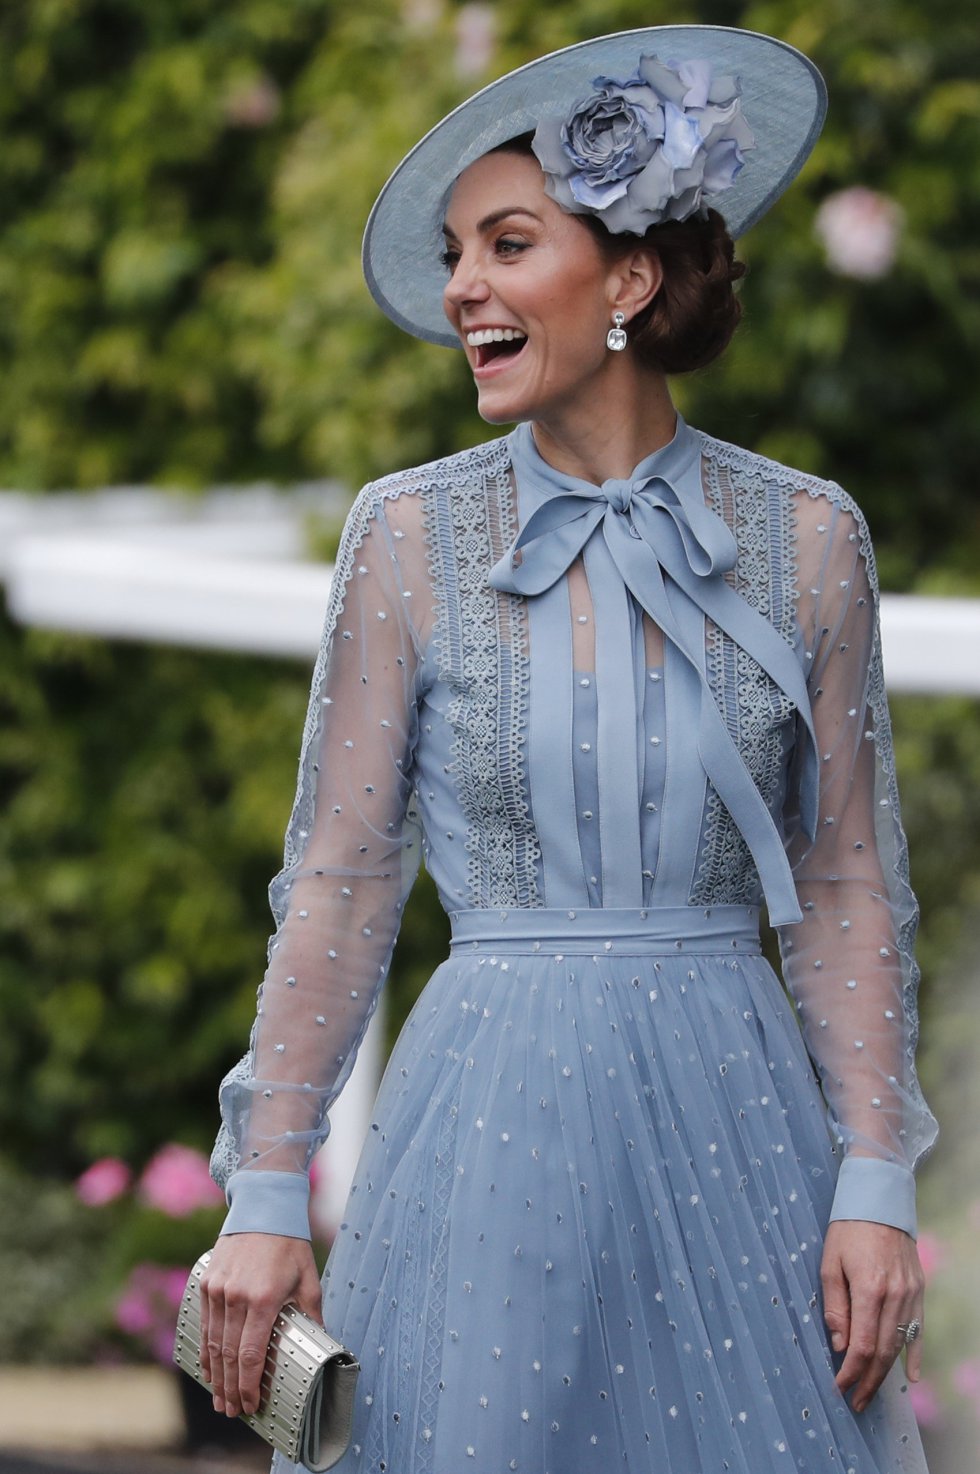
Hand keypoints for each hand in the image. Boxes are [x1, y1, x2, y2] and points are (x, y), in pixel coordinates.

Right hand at [199, 1233, 322, 1418]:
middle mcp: (236, 1295)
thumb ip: (311, 1314)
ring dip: (216, 1376)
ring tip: (221, 1400)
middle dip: (232, 1389)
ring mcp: (218, 1289)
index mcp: (264, 1298)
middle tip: (234, 1411)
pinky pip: (204, 1325)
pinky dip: (205, 1350)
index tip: (253, 1405)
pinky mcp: (206, 1282)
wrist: (262, 1207)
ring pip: (213, 1343)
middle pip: (230, 1355)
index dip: (250, 1384)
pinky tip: (208, 1369)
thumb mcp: (308, 1278)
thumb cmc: (289, 1245)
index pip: (252, 1354)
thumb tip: (322, 1344)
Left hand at [821, 1219, 924, 1414]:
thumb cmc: (848, 1229)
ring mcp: (910, 1294)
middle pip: (883, 1351)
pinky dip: (915, 1354)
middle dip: (868, 1381)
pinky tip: (911, 1376)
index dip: (851, 1371)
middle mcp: (894, 1295)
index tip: (838, 1387)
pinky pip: (918, 1329)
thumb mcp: (829, 1262)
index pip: (862, 1344)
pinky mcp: (918, 1290)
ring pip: (900, 1344)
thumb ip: (835, 1305)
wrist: (880, 1201)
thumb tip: (839, 1344)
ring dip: (886, 1373)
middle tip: (854, 1402)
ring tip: (871, 1393)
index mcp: (869, 1288)